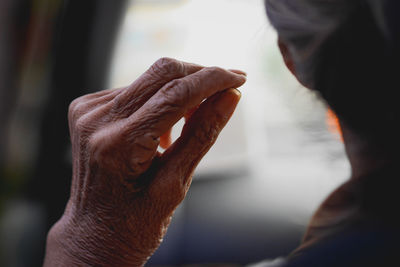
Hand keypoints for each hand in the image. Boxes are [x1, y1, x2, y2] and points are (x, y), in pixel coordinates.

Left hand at [44, 58, 245, 265]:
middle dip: (200, 75)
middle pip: (161, 74)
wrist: (93, 233)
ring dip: (180, 90)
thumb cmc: (134, 221)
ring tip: (195, 117)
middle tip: (228, 87)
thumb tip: (230, 97)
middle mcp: (97, 121)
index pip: (176, 94)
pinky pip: (134, 90)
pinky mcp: (86, 109)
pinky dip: (158, 99)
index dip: (213, 80)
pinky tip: (165, 124)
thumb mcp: (175, 184)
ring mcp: (87, 112)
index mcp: (119, 145)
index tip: (239, 78)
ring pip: (149, 79)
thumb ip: (202, 135)